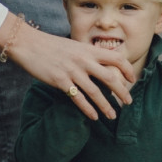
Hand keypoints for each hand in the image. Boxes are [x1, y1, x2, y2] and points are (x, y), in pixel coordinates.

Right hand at [0, 14, 134, 119]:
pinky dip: (87, 109)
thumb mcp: (75, 46)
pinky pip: (78, 98)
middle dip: (122, 92)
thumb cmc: (52, 46)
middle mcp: (84, 60)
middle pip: (110, 78)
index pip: (116, 58)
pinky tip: (94, 117)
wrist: (29, 44)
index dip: (127, 70)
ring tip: (112, 115)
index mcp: (89, 50)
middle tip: (128, 102)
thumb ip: (88, 54)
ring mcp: (73, 71)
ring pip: (95, 92)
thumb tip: (101, 63)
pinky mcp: (60, 81)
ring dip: (106, 105)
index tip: (132, 80)